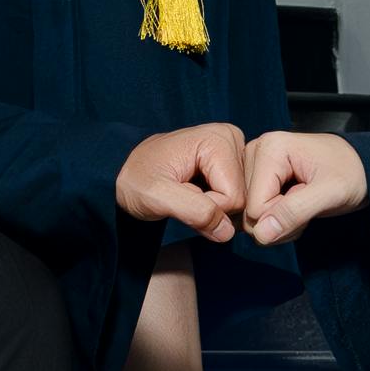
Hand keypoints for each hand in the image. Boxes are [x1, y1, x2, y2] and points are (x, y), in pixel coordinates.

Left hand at [118, 121, 251, 238]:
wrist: (127, 174)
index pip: (234, 197)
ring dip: (214, 207)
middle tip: (185, 196)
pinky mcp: (233, 162)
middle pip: (242, 198)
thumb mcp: (156, 197)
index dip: (209, 208)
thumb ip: (193, 211)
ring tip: (189, 193)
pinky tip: (198, 192)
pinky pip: (238, 198)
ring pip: (241, 201)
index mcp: (218, 139)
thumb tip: (228, 231)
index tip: (181, 195)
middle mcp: (232, 139)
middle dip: (213, 208)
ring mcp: (235, 150)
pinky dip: (217, 204)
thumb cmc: (137, 180)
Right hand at [240, 129, 369, 245]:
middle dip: (281, 220)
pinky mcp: (257, 176)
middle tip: (308, 205)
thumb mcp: (331, 193)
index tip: (310, 202)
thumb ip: (295, 212)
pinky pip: (256, 213)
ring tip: (303, 203)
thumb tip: (260, 234)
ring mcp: (254, 164)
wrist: (362, 166)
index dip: (283, 217)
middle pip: (251, 213)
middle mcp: (255, 152)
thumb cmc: (351, 173)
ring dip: (281, 221)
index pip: (256, 207)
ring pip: (252, 217)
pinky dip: (278, 217)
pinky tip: (295, 202)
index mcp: (269, 148)